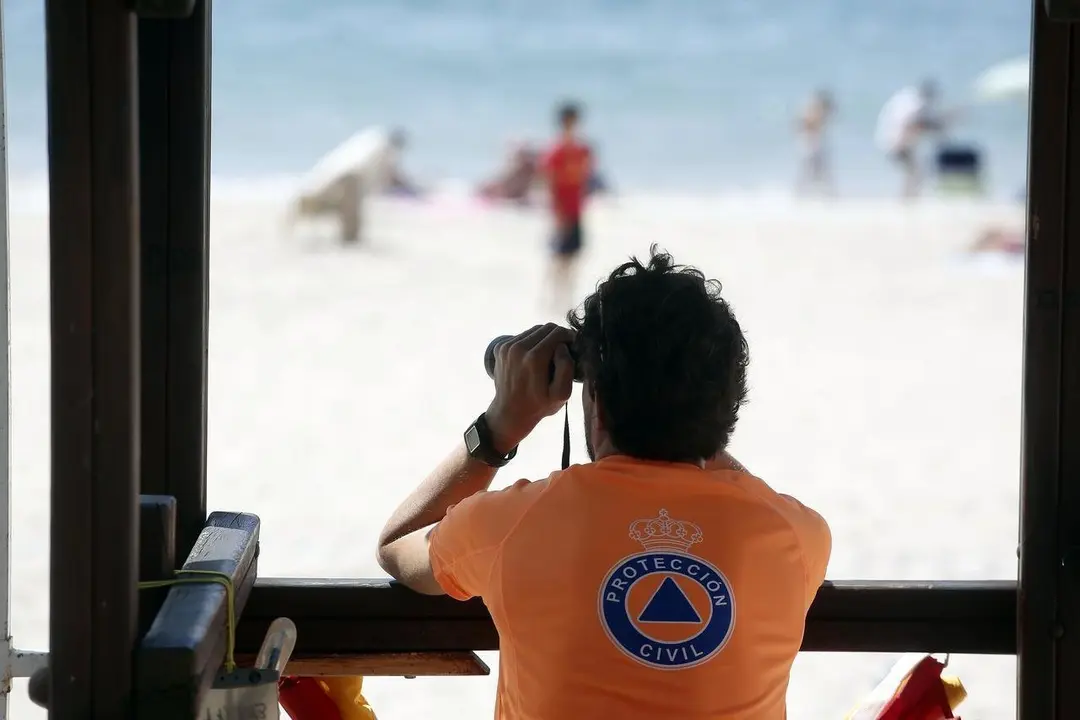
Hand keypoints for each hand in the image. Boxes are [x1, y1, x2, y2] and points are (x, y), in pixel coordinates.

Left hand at [486, 323, 575, 450]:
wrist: (509, 413)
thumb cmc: (538, 405)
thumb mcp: (561, 394)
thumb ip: (566, 367)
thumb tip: (562, 346)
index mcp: (534, 357)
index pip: (558, 332)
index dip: (569, 337)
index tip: (573, 347)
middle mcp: (518, 347)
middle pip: (546, 328)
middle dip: (558, 336)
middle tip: (563, 351)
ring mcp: (506, 347)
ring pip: (534, 330)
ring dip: (544, 339)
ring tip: (548, 355)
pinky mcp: (500, 348)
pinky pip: (522, 336)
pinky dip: (531, 342)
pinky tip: (533, 358)